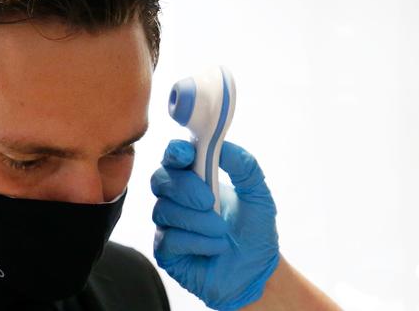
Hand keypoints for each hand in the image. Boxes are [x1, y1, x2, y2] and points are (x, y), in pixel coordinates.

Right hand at [151, 140, 279, 309]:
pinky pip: (169, 239)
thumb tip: (222, 146)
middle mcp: (176, 199)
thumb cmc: (255, 231)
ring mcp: (168, 225)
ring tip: (222, 230)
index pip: (174, 157)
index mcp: (195, 178)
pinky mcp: (166, 252)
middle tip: (210, 200)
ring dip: (198, 220)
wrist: (258, 272)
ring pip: (164, 210)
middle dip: (185, 188)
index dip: (175, 152)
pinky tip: (216, 247)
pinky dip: (197, 241)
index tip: (187, 154)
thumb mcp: (257, 193)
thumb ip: (244, 165)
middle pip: (160, 179)